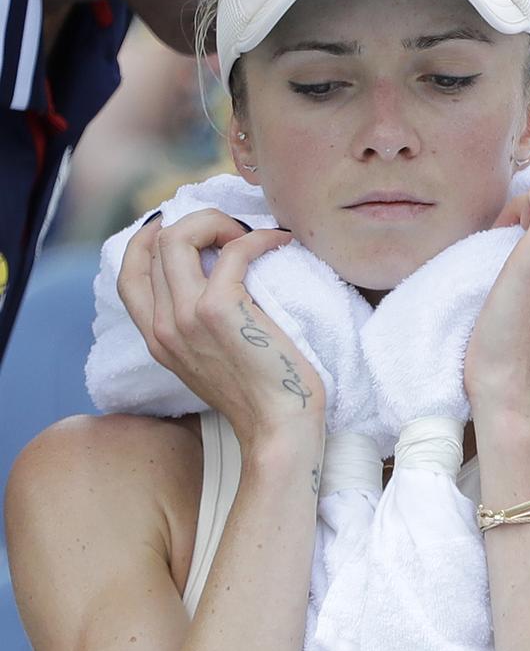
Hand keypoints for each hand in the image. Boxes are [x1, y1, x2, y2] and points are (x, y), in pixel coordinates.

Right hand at [117, 209, 326, 441]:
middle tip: (232, 231)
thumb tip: (215, 277)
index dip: (149, 238)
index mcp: (157, 338)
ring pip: (180, 237)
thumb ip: (196, 327)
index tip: (179, 223)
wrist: (278, 428)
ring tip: (248, 235)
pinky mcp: (220, 308)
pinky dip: (257, 238)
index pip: (130, 273)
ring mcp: (187, 316)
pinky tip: (279, 242)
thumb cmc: (259, 396)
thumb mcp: (209, 361)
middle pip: (156, 244)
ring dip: (218, 223)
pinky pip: (233, 250)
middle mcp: (163, 325)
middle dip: (196, 222)